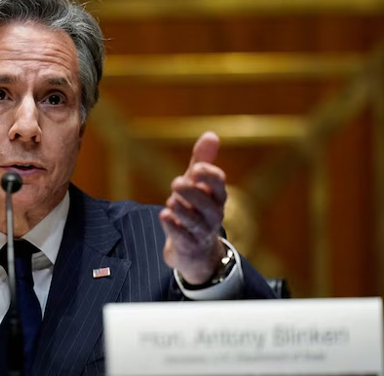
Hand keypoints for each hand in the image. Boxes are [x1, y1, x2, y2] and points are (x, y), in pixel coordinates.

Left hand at [159, 131, 227, 284]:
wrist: (194, 249)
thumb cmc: (196, 209)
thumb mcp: (198, 185)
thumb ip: (202, 161)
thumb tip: (211, 134)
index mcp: (217, 196)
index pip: (219, 183)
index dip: (208, 175)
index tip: (194, 169)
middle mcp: (213, 214)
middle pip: (207, 203)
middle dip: (192, 192)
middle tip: (176, 183)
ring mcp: (202, 232)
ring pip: (195, 221)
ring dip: (182, 210)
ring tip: (171, 202)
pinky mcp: (189, 246)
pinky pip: (183, 237)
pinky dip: (173, 227)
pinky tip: (164, 216)